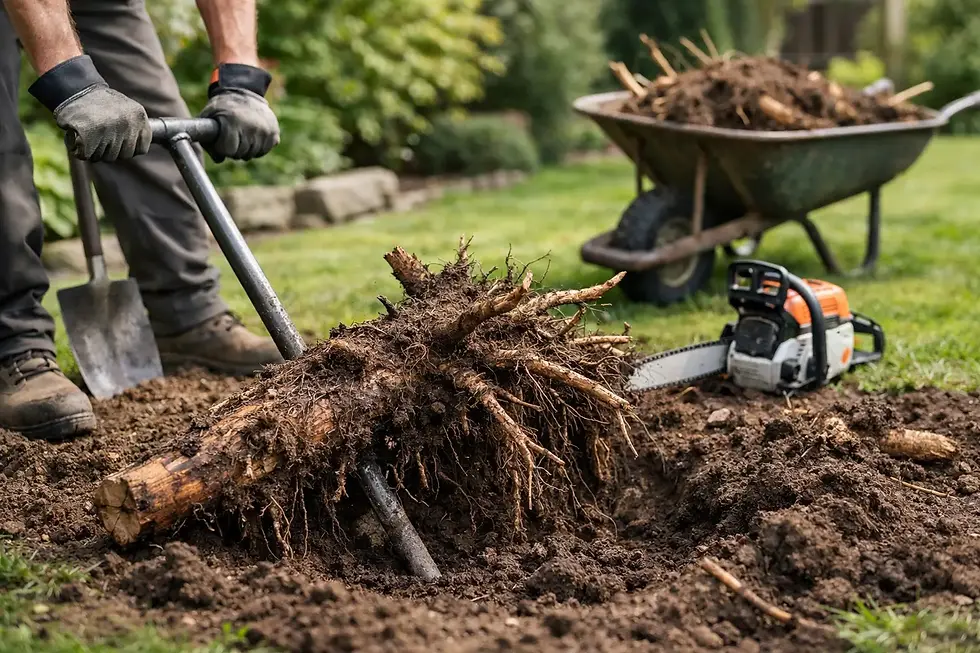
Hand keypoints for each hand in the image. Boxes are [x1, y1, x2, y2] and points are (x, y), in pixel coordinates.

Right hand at [28, 55, 150, 161]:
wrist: (74, 87)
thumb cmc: (99, 102)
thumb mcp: (126, 109)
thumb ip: (135, 127)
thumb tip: (138, 150)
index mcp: (139, 116)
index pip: (141, 149)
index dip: (128, 147)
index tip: (118, 137)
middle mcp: (127, 123)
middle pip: (124, 155)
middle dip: (111, 149)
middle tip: (100, 133)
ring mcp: (108, 130)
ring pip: (106, 157)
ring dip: (96, 150)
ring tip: (90, 132)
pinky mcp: (88, 135)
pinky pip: (87, 155)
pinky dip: (80, 150)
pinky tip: (79, 137)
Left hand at [199, 63, 279, 161]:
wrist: (244, 91)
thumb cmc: (222, 106)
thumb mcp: (208, 116)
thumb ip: (207, 139)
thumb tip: (219, 159)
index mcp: (233, 121)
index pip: (228, 151)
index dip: (222, 148)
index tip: (222, 140)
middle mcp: (251, 126)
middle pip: (241, 154)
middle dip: (235, 149)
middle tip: (233, 137)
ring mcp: (265, 130)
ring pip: (253, 154)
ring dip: (247, 149)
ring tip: (242, 135)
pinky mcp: (274, 132)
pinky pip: (264, 150)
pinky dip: (258, 147)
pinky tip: (253, 136)